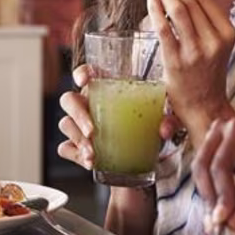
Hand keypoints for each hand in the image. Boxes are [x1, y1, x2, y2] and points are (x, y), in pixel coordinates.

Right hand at [57, 64, 183, 169]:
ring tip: (93, 154)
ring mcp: (79, 125)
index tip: (85, 80)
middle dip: (78, 115)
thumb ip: (168, 120)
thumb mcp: (161, 120)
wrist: (142, 156)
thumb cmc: (147, 127)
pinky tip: (89, 162)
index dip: (82, 73)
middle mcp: (89, 104)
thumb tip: (165, 129)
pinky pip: (66, 148)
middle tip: (92, 131)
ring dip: (78, 140)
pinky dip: (76, 155)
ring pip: (66, 125)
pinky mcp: (77, 146)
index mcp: (106, 89)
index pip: (87, 72)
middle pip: (69, 100)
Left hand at [147, 0, 234, 140]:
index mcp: (227, 34)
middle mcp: (215, 41)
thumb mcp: (217, 45)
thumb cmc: (207, 74)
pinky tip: (150, 4)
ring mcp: (196, 52)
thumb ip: (206, 22)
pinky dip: (154, 10)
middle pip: (190, 1)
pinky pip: (163, 28)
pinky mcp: (177, 61)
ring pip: (178, 9)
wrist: (205, 108)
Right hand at [192, 117, 234, 230]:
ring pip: (201, 177)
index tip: (223, 219)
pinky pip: (206, 181)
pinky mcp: (212, 157)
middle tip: (222, 225)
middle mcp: (219, 130)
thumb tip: (227, 222)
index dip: (221, 194)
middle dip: (212, 199)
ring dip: (213, 202)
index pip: (220, 166)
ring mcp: (213, 142)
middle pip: (203, 169)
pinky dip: (217, 200)